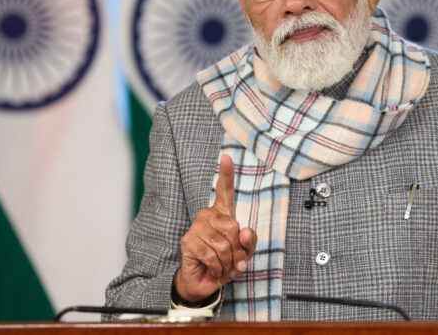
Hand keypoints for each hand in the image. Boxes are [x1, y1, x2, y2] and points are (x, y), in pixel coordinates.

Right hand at [174, 154, 256, 301]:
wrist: (206, 282)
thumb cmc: (227, 262)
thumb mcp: (245, 252)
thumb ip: (249, 241)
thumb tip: (244, 231)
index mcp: (223, 213)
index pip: (224, 190)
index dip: (226, 173)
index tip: (226, 156)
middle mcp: (207, 215)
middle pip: (234, 228)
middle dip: (238, 250)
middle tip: (233, 260)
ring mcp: (196, 228)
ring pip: (223, 244)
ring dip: (228, 262)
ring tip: (223, 266)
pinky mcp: (188, 242)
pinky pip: (212, 255)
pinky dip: (218, 267)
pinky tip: (214, 269)